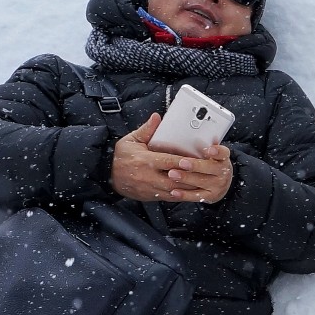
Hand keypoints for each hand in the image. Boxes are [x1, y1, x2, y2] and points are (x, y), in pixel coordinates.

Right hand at [111, 115, 233, 203]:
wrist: (108, 176)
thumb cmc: (120, 156)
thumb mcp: (130, 140)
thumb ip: (146, 130)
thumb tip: (157, 117)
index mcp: (146, 160)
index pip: (168, 161)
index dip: (182, 161)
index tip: (194, 160)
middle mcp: (149, 176)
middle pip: (175, 178)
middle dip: (190, 177)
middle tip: (205, 174)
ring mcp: (151, 188)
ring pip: (174, 190)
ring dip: (189, 188)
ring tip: (203, 183)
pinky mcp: (151, 196)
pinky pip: (169, 197)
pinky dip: (181, 195)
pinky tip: (192, 192)